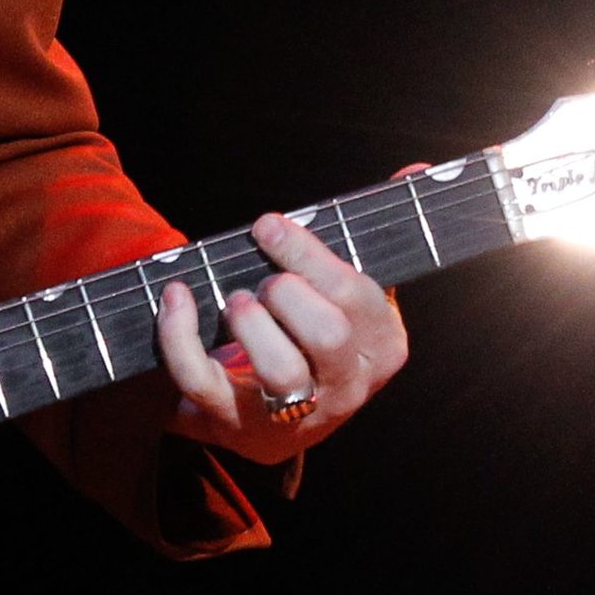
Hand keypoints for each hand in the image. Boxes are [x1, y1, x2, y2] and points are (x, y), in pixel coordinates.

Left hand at [156, 208, 410, 465]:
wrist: (272, 425)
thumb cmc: (314, 340)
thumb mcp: (350, 294)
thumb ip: (372, 234)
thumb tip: (419, 169)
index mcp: (381, 345)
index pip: (357, 296)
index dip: (309, 255)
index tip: (268, 226)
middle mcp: (347, 384)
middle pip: (330, 335)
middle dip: (288, 293)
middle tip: (264, 279)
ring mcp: (295, 412)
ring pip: (281, 371)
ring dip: (250, 323)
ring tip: (235, 301)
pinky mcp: (238, 424)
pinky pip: (205, 382)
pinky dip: (180, 335)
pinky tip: (175, 298)